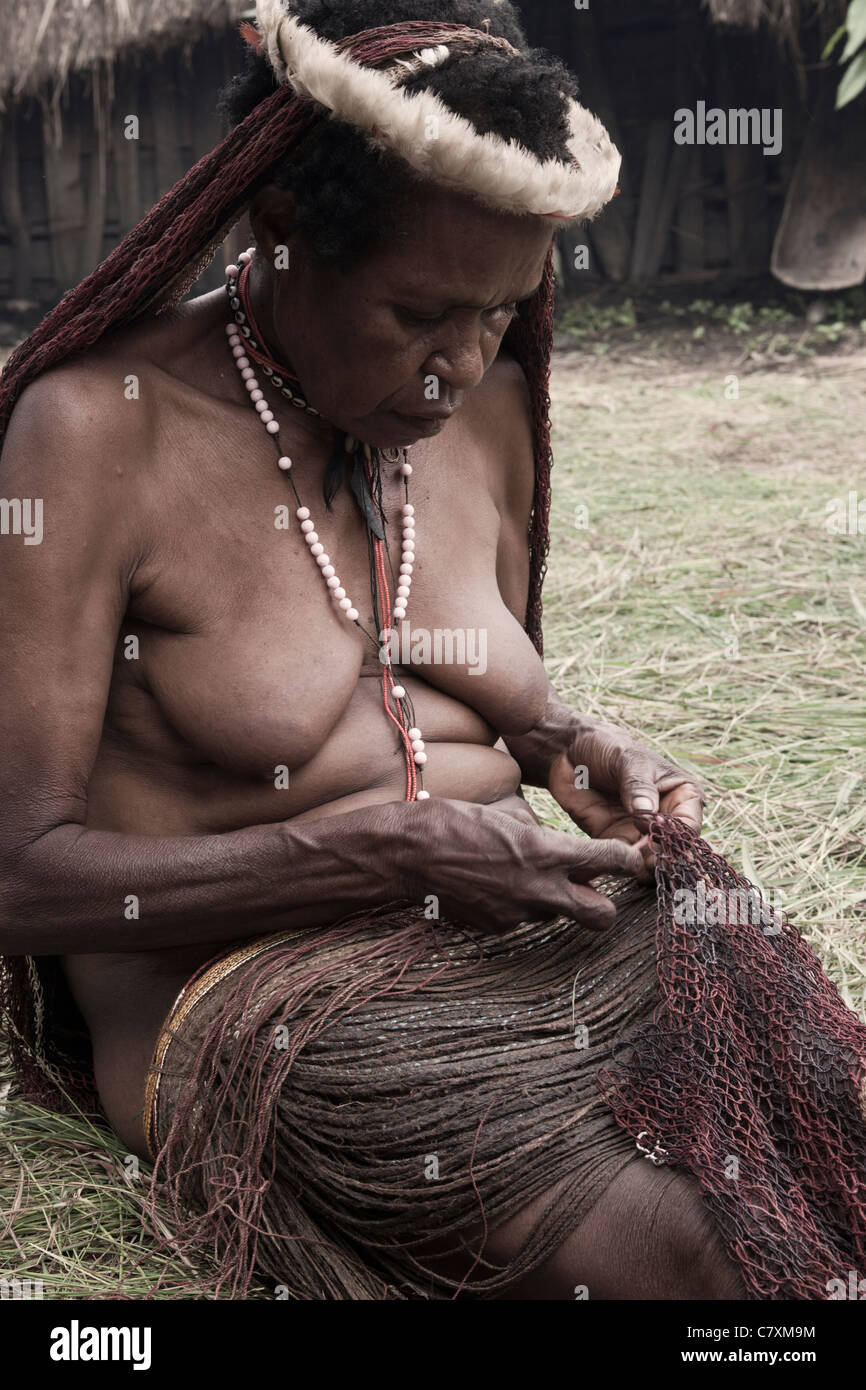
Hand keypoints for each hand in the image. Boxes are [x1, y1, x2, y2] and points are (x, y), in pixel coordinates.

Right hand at [391, 796, 649, 933]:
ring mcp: (517, 914)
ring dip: (552, 900)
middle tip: (593, 887)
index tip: (633, 857)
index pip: (608, 861)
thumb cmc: (454, 821)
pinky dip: (517, 904)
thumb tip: (558, 849)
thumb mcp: (507, 815)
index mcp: (544, 852)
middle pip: (601, 915)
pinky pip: (521, 919)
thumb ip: (542, 837)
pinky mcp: (496, 928)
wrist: (406, 853)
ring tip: (523, 876)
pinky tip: (493, 884)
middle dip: (605, 903)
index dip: (628, 860)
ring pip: (556, 916)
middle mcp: (538, 889)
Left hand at [548, 719, 704, 863]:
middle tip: (645, 860)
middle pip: (673, 849)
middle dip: (661, 858)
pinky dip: (622, 865)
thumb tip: (647, 812)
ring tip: (631, 863)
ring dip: (643, 866)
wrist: (570, 751)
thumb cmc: (608, 746)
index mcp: (682, 794)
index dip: (677, 837)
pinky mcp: (618, 840)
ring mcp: (642, 831)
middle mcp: (667, 816)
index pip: (689, 825)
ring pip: (651, 860)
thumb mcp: (627, 759)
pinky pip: (625, 860)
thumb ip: (638, 785)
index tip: (657, 836)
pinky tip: (615, 862)